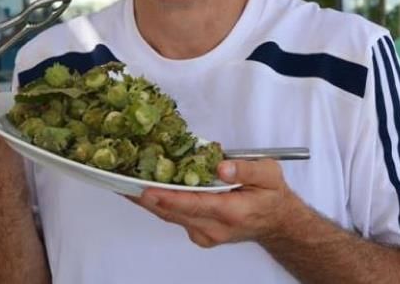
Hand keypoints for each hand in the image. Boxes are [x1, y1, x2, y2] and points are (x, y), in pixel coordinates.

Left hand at [132, 159, 301, 247]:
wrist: (277, 223)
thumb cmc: (271, 196)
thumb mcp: (269, 174)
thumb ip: (247, 170)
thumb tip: (222, 167)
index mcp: (231, 211)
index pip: (193, 204)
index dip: (167, 197)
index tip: (145, 189)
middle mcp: (214, 227)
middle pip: (173, 212)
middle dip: (146, 197)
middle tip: (122, 180)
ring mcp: (204, 233)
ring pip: (169, 216)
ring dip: (147, 200)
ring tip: (124, 181)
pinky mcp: (198, 233)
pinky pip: (174, 218)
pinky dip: (158, 203)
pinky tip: (144, 188)